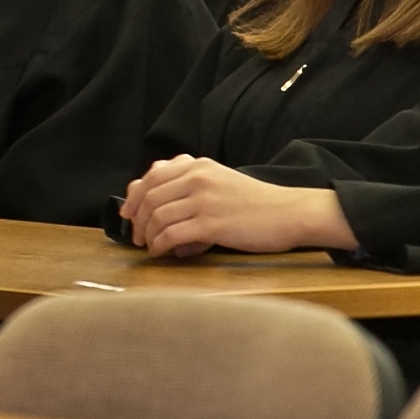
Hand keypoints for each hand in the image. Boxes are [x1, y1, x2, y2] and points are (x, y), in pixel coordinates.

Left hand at [121, 156, 357, 257]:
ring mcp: (204, 200)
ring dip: (148, 236)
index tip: (128, 214)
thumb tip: (154, 200)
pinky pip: (171, 235)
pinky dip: (160, 246)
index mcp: (198, 165)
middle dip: (137, 220)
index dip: (134, 198)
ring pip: (157, 217)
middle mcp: (197, 178)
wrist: (291, 213)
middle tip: (136, 236)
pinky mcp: (212, 224)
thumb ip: (189, 182)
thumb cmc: (257, 202)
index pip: (150, 178)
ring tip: (150, 246)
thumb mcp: (220, 180)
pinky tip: (162, 253)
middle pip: (149, 198)